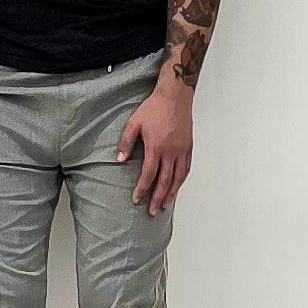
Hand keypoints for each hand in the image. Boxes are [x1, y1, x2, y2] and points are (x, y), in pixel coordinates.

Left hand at [116, 80, 193, 216]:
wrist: (175, 96)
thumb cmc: (154, 108)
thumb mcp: (134, 123)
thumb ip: (126, 142)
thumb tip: (119, 160)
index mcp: (156, 148)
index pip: (149, 175)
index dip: (142, 189)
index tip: (136, 199)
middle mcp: (171, 152)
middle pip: (164, 182)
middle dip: (157, 198)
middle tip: (152, 211)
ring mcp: (182, 151)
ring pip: (178, 178)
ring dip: (171, 193)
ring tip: (165, 204)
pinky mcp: (188, 147)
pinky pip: (186, 169)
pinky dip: (181, 181)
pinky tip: (177, 186)